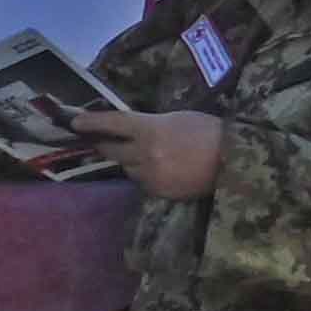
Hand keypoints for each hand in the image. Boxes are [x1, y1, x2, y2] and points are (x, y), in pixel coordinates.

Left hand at [72, 105, 227, 200]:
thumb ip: (149, 125)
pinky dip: (148, 176)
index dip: (91, 123)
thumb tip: (129, 130)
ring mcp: (150, 175)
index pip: (112, 124)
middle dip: (108, 144)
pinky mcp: (159, 192)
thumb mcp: (176, 119)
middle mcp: (144, 153)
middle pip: (112, 149)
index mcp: (149, 129)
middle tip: (106, 140)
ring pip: (128, 168)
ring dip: (132, 161)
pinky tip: (165, 170)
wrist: (235, 159)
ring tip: (154, 156)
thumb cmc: (209, 131)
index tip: (75, 123)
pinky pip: (144, 183)